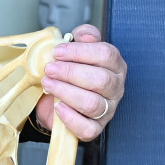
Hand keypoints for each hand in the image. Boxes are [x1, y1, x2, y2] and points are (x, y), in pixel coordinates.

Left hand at [35, 25, 126, 141]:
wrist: (57, 100)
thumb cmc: (71, 73)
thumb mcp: (76, 51)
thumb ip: (82, 38)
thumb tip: (85, 36)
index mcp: (114, 65)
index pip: (106, 55)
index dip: (80, 52)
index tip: (57, 51)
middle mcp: (115, 88)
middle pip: (101, 80)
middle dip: (71, 72)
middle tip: (50, 69)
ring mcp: (108, 109)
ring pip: (93, 104)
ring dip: (66, 92)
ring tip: (48, 84)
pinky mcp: (96, 128)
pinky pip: (87, 128)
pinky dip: (70, 118)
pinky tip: (58, 106)